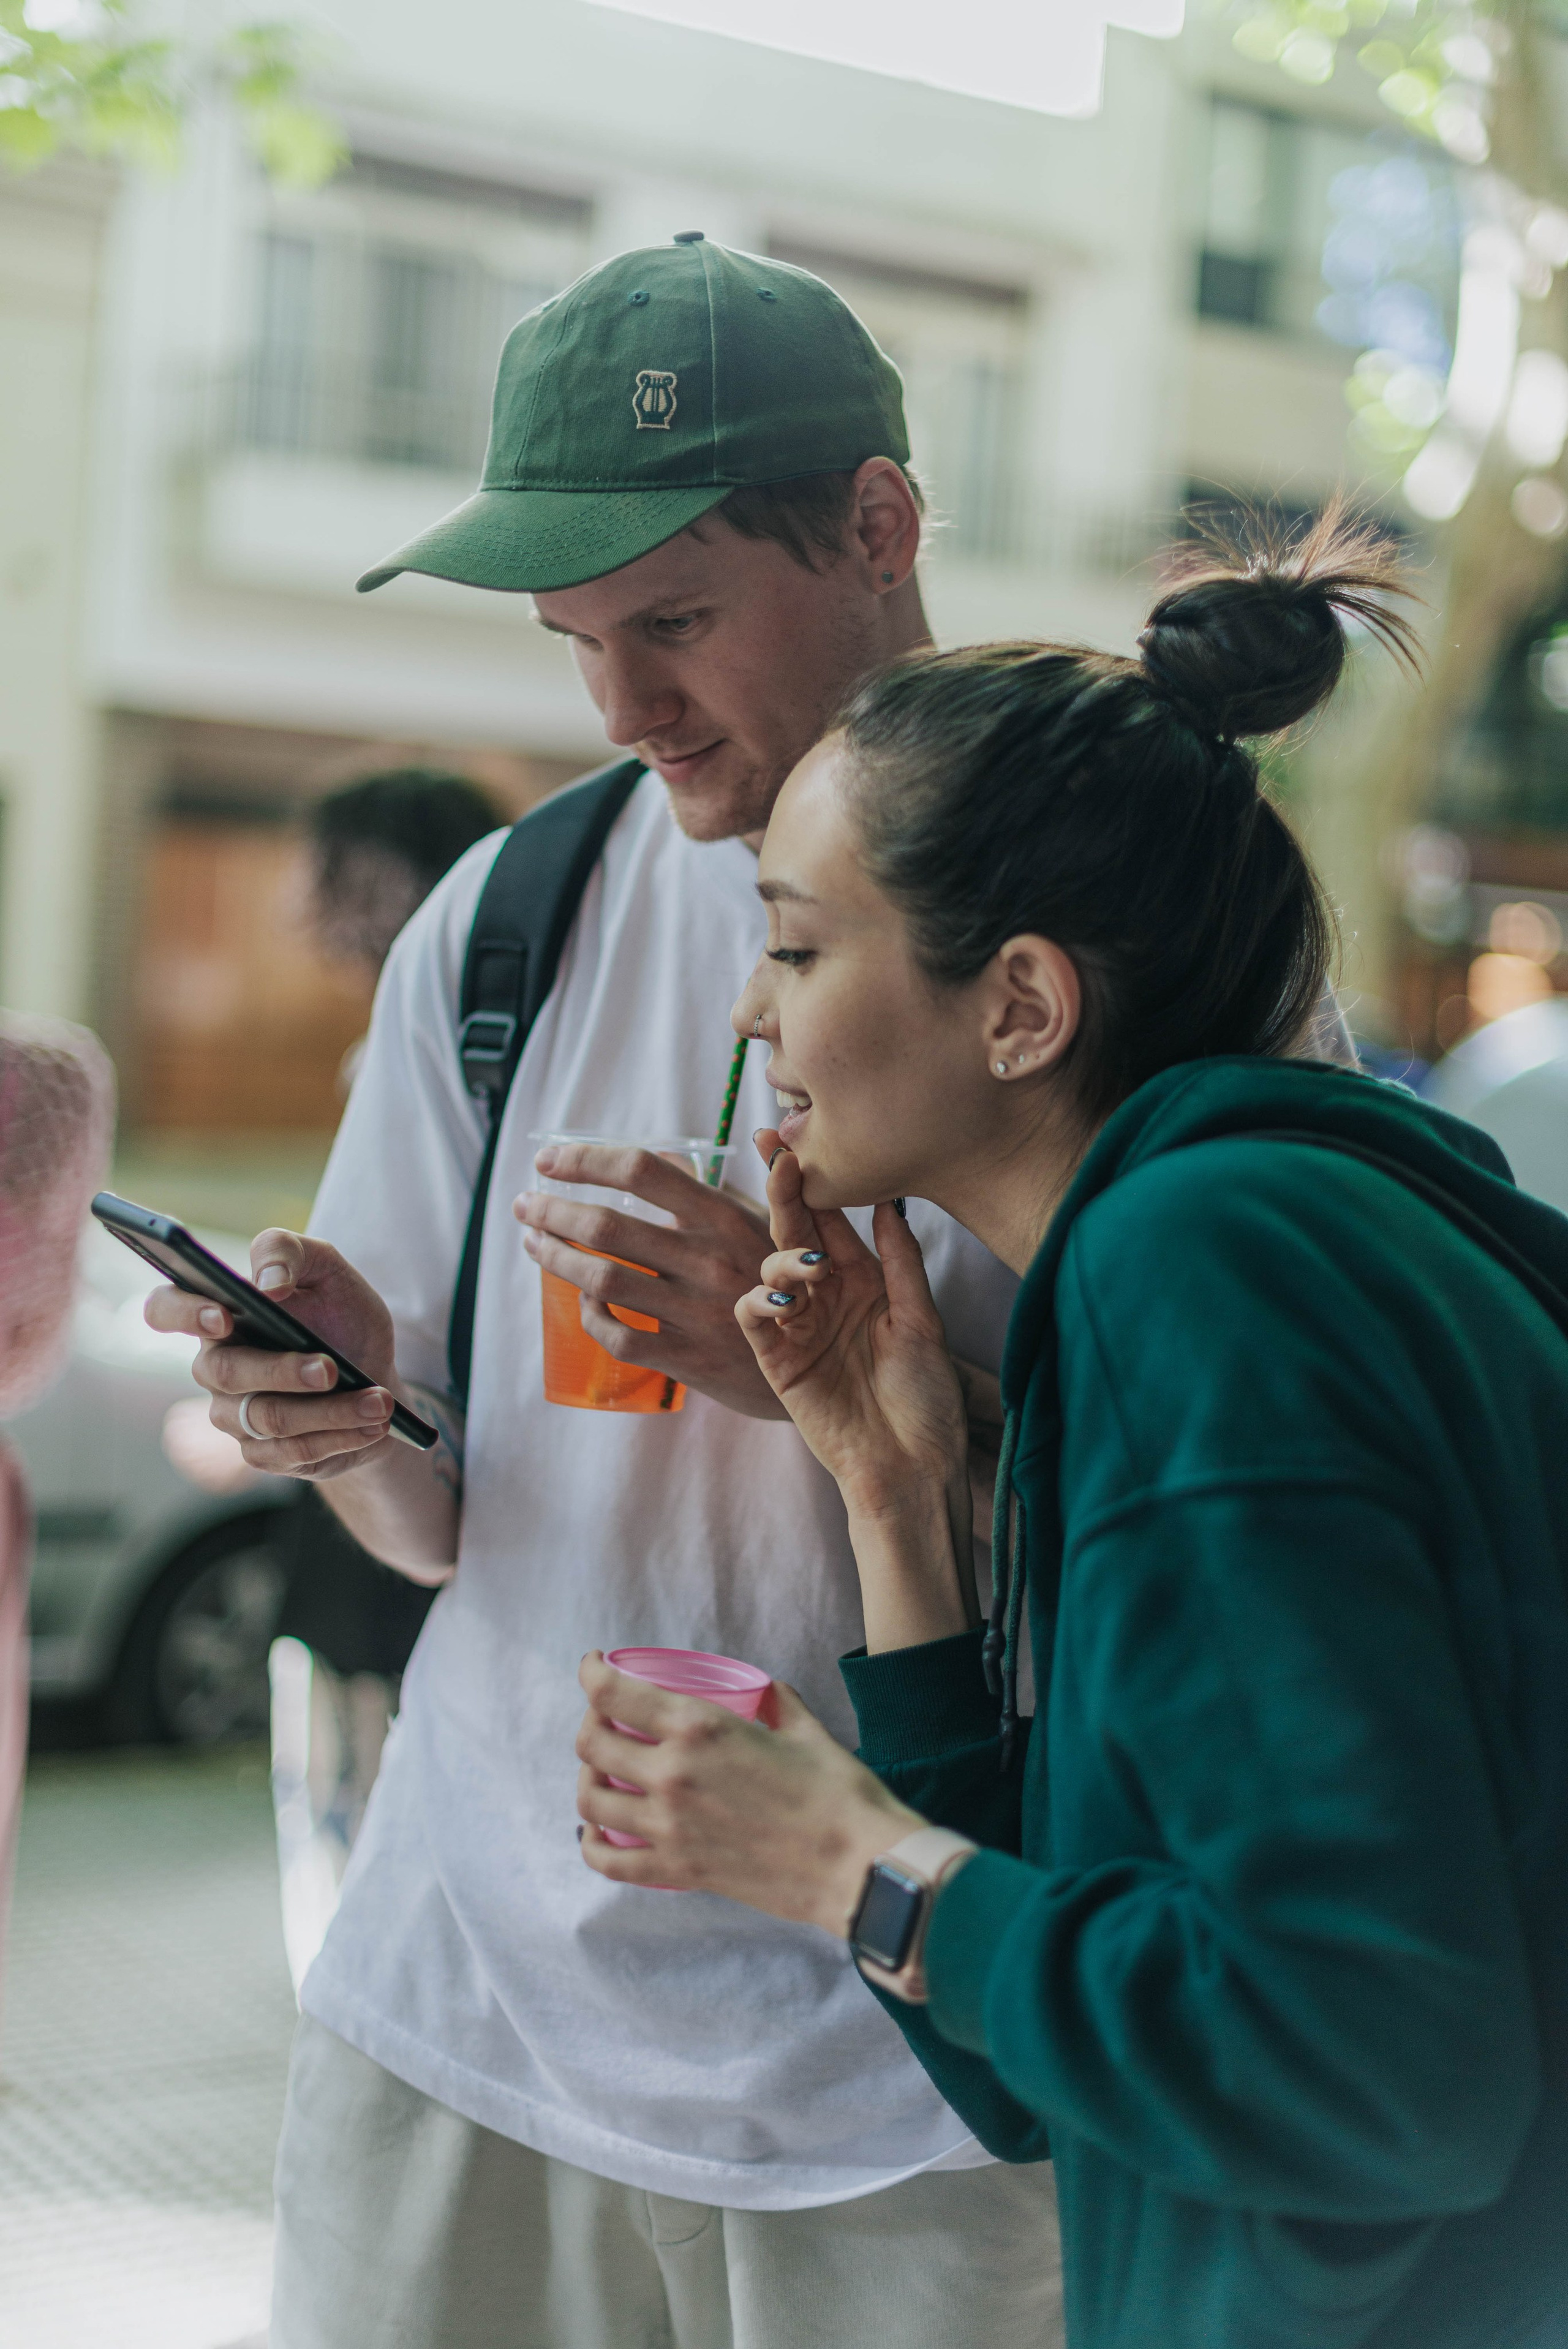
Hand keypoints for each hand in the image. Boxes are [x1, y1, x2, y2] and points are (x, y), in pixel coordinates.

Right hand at [143, 1230, 397, 1480]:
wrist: (376, 1379)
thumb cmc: (343, 1318)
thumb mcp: (330, 1271)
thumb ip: (292, 1252)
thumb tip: (268, 1283)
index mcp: (219, 1314)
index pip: (166, 1308)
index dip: (183, 1313)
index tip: (223, 1316)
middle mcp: (216, 1367)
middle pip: (226, 1373)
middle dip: (284, 1371)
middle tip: (332, 1369)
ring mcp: (234, 1415)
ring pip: (267, 1419)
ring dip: (331, 1411)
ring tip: (377, 1401)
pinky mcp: (263, 1453)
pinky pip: (293, 1452)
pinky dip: (341, 1436)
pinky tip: (373, 1425)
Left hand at [516, 1142, 785, 1418]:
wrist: (820, 1365)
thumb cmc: (785, 1283)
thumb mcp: (766, 1226)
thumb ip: (715, 1192)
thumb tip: (669, 1158)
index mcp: (724, 1216)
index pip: (642, 1171)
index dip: (587, 1160)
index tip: (549, 1160)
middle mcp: (707, 1260)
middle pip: (607, 1225)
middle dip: (552, 1210)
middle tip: (524, 1204)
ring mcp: (697, 1311)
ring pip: (601, 1279)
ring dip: (555, 1257)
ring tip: (533, 1242)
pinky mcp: (689, 1358)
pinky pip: (619, 1336)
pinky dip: (591, 1315)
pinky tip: (583, 1299)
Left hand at [574, 1653, 921, 1930]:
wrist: (858, 1866)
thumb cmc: (839, 1793)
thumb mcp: (805, 1730)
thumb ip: (775, 1702)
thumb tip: (763, 1692)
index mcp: (699, 1728)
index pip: (613, 1693)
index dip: (591, 1673)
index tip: (593, 1666)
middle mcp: (672, 1774)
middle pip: (591, 1744)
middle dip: (590, 1723)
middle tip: (605, 1719)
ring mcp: (670, 1827)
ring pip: (591, 1801)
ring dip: (589, 1779)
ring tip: (604, 1773)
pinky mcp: (678, 1871)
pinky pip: (609, 1862)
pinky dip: (592, 1844)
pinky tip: (600, 1831)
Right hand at [735, 1136, 975, 1648]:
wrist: (911, 1466)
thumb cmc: (924, 1400)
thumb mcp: (922, 1321)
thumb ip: (900, 1262)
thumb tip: (888, 1200)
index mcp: (862, 1281)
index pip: (829, 1219)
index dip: (813, 1180)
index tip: (795, 1138)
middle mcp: (826, 1296)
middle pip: (795, 1232)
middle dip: (784, 1193)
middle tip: (779, 1156)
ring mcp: (798, 1326)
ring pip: (772, 1268)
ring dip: (786, 1255)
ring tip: (814, 1266)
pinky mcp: (778, 1360)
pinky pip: (754, 1316)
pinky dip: (761, 1298)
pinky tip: (784, 1297)